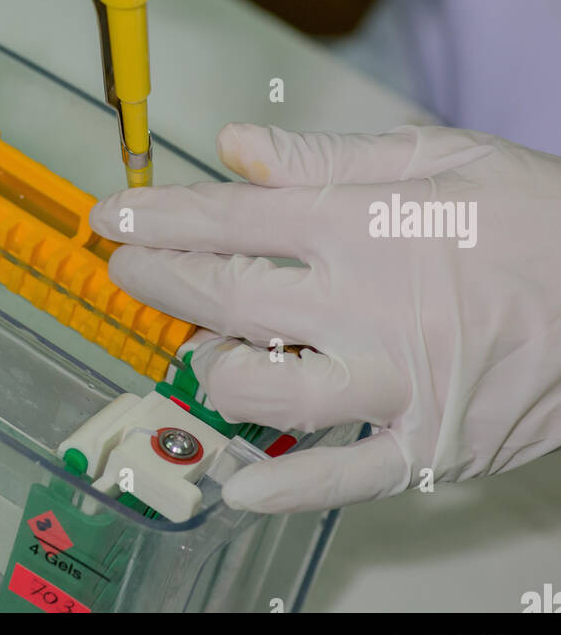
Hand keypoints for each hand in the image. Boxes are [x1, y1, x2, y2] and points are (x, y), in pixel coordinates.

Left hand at [90, 122, 560, 512]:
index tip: (116, 216)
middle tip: (127, 271)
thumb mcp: (437, 157)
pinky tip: (241, 486)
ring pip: (265, 390)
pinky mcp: (429, 443)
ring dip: (210, 371)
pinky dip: (284, 488)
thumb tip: (238, 147)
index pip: (230, 218)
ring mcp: (395, 381)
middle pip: (226, 296)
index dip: (159, 218)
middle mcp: (365, 303)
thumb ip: (326, 156)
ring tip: (194, 351)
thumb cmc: (536, 216)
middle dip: (160, 280)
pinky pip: (340, 476)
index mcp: (363, 224)